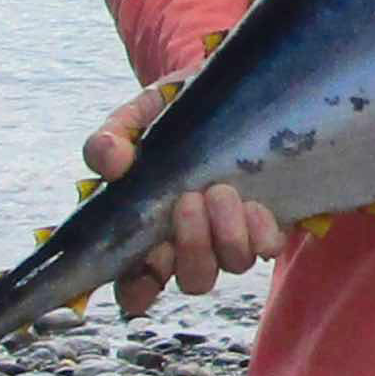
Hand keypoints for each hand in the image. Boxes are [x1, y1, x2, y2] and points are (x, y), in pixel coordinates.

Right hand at [83, 71, 283, 314]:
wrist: (232, 87)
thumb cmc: (177, 111)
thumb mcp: (141, 114)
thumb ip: (114, 137)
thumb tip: (106, 160)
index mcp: (149, 230)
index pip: (136, 286)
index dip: (137, 288)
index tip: (144, 255)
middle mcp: (192, 243)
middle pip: (193, 281)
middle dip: (192, 248)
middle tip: (188, 200)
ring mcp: (231, 236)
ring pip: (231, 265)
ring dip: (225, 234)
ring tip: (220, 190)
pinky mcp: (267, 224)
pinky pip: (267, 248)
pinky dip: (260, 231)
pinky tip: (253, 202)